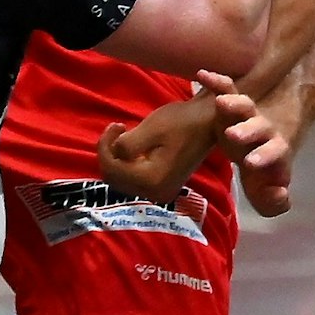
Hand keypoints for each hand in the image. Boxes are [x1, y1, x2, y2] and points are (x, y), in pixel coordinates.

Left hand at [94, 92, 219, 203]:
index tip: (116, 124)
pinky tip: (135, 145)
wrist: (210, 122)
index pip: (112, 170)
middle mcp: (156, 193)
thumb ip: (128, 144)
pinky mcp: (163, 186)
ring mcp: (161, 192)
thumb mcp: (152, 128)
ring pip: (123, 180)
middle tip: (117, 128)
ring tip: (125, 134)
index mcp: (152, 180)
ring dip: (118, 158)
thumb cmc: (183, 121)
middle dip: (109, 154)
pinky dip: (128, 162)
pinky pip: (135, 179)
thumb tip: (115, 152)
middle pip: (115, 179)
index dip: (104, 147)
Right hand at [198, 70, 293, 216]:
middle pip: (258, 127)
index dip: (264, 157)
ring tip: (221, 102)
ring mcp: (248, 113)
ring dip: (234, 103)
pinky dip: (217, 81)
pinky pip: (227, 87)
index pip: (273, 154)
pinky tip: (203, 75)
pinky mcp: (234, 101)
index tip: (250, 164)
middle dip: (247, 131)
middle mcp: (264, 130)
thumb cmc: (264, 169)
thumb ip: (271, 202)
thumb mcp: (268, 191)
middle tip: (233, 135)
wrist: (273, 131)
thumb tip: (278, 193)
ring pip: (245, 105)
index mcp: (274, 151)